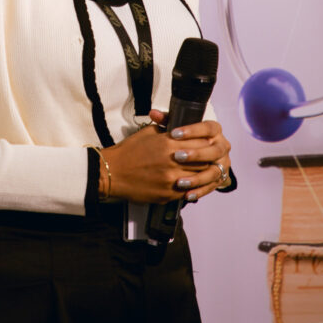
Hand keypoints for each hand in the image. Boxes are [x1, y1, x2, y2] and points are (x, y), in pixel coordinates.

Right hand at [99, 109, 231, 203]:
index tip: (208, 143)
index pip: (200, 142)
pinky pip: (187, 191)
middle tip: (210, 157)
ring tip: (202, 171)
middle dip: (207, 159)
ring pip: (198, 177)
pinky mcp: (167, 194)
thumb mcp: (149, 132)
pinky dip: (191, 187)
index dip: (206, 143)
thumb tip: (184, 128)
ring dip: (202, 174)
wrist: (113, 172)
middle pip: (203, 160)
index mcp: (169, 143)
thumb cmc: (130, 151)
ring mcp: (171, 179)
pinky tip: (191, 183)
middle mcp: (173, 161)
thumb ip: (168, 129)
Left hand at [153, 108, 232, 202]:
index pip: (208, 127)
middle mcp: (222, 146)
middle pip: (214, 150)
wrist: (200, 156)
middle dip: (196, 154)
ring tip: (179, 181)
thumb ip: (167, 121)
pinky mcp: (219, 179)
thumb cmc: (186, 140)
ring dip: (197, 177)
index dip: (192, 130)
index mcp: (214, 131)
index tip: (174, 134)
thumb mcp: (178, 130)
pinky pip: (211, 187)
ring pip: (214, 172)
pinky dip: (199, 191)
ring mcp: (223, 163)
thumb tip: (153, 113)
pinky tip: (186, 194)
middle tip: (177, 156)